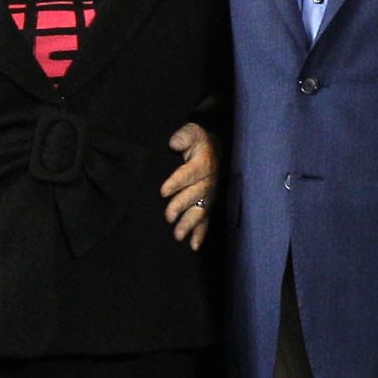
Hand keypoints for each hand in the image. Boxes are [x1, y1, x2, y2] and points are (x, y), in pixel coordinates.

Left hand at [162, 122, 215, 249]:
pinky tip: (193, 246)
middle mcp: (209, 180)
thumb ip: (184, 136)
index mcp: (203, 162)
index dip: (176, 182)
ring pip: (200, 210)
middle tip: (168, 217)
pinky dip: (200, 234)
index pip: (189, 173)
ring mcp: (210, 194)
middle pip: (195, 194)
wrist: (214, 149)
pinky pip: (206, 220)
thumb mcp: (191, 132)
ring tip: (178, 236)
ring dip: (189, 224)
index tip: (163, 191)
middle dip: (181, 206)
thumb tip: (174, 143)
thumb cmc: (197, 141)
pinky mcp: (208, 204)